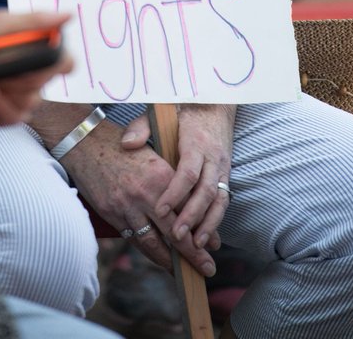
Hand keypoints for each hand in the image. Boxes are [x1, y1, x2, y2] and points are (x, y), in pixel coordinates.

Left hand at [0, 10, 71, 125]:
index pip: (66, 61)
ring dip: (6, 90)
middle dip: (20, 74)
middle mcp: (35, 75)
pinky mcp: (9, 116)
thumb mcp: (0, 25)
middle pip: (45, 82)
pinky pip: (15, 116)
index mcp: (37, 50)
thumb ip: (34, 20)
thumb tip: (68, 15)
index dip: (55, 62)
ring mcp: (23, 98)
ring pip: (30, 101)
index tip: (32, 57)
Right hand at [60, 118, 216, 277]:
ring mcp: (127, 206)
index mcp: (161, 175)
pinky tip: (156, 257)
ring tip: (182, 272)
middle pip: (174, 232)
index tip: (215, 244)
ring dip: (169, 261)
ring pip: (152, 242)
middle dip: (193, 255)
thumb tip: (190, 204)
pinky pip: (133, 239)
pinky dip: (147, 250)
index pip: (187, 210)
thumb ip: (170, 179)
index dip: (202, 230)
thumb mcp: (152, 154)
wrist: (87, 143)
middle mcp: (145, 194)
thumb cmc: (123, 146)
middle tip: (208, 268)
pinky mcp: (111, 214)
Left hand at [122, 105, 235, 250]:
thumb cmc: (181, 112)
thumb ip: (141, 127)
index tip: (160, 210)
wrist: (214, 106)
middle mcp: (212, 157)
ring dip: (208, 224)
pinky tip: (205, 237)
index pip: (188, 171)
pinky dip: (216, 221)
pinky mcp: (225, 176)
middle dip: (192, 216)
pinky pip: (223, 201)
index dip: (175, 192)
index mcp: (195, 142)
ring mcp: (222, 168)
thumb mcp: (159, 112)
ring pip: (219, 200)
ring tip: (195, 246)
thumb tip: (126, 144)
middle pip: (206, 191)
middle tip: (176, 236)